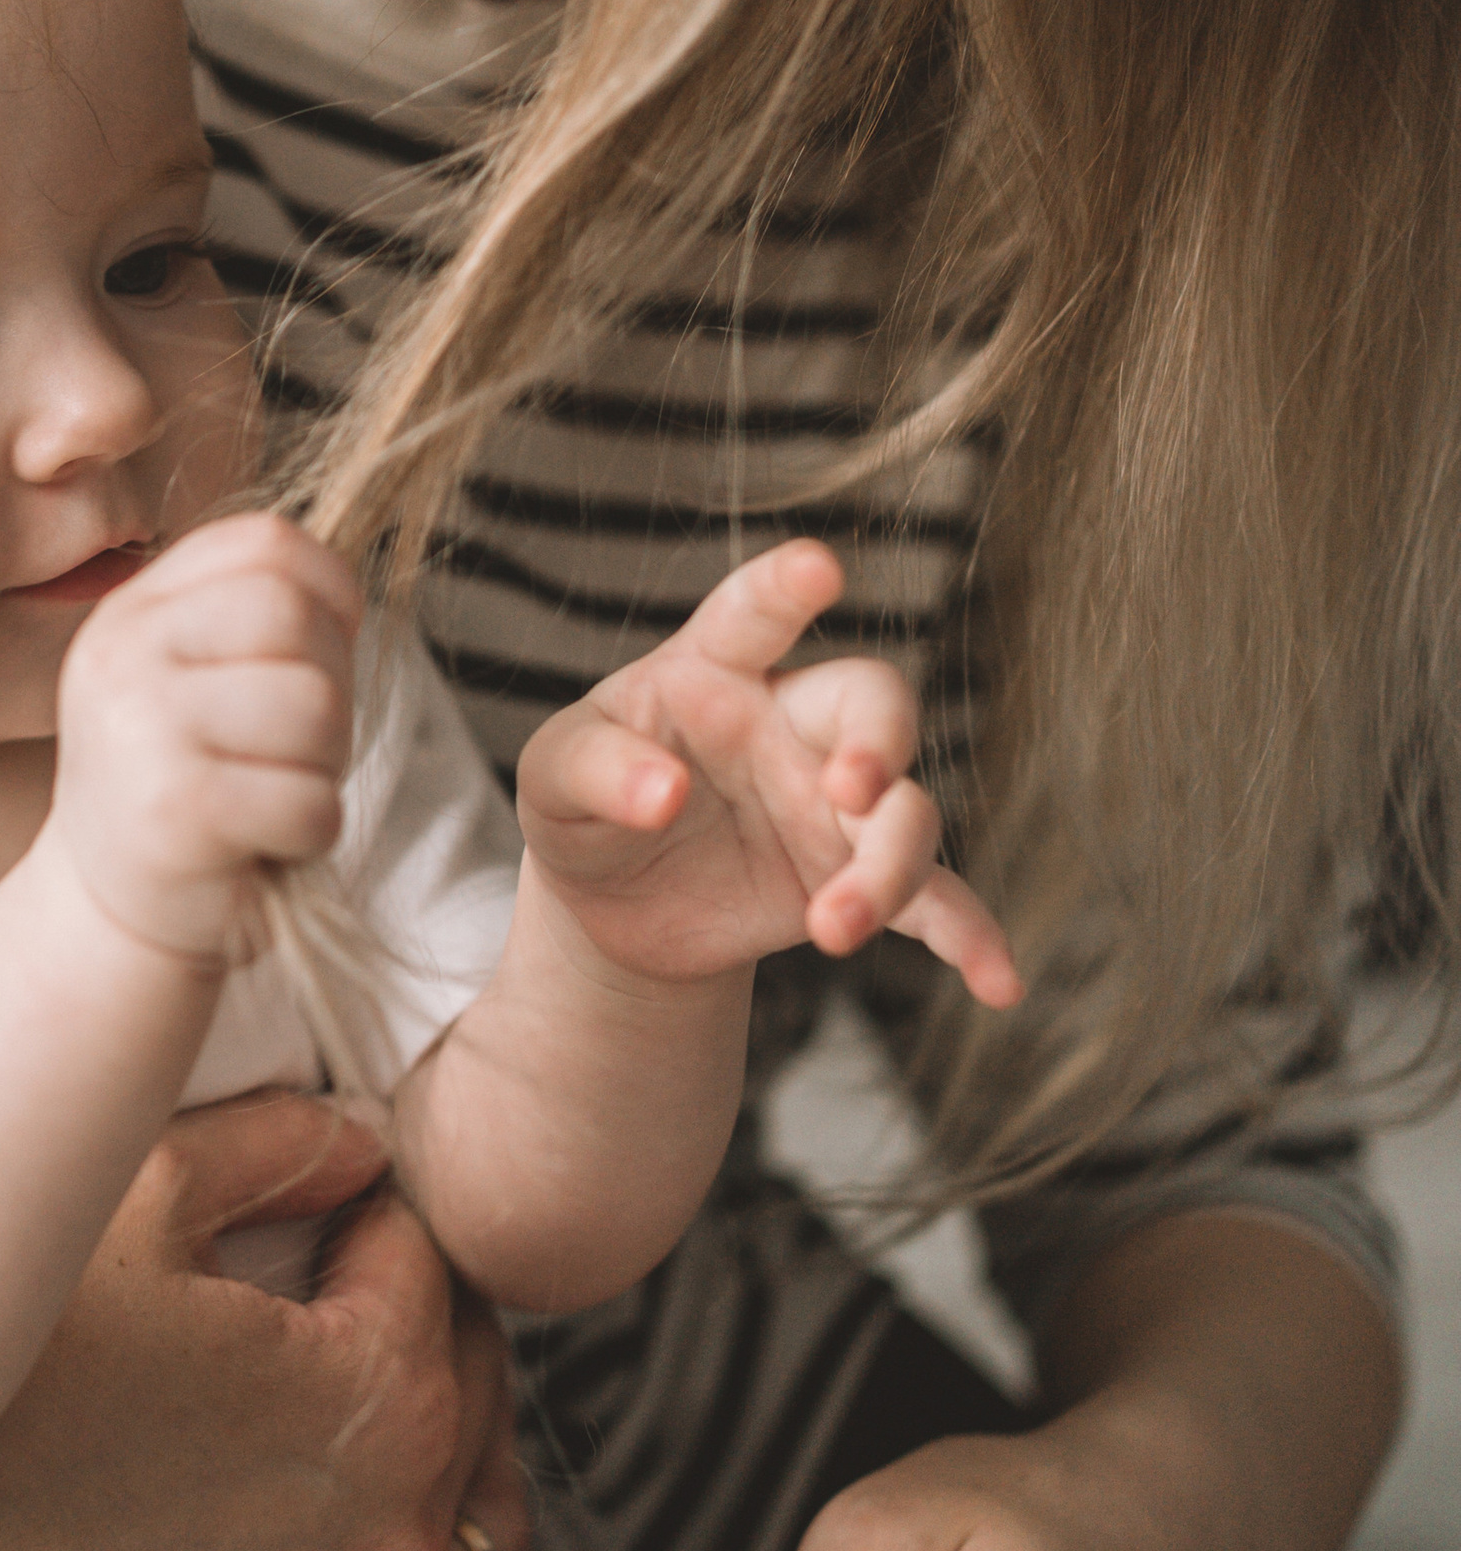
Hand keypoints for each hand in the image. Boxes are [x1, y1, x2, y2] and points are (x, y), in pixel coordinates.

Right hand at [0, 1090, 538, 1550]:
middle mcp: (400, 1534)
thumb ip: (276, 1141)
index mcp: (380, 1388)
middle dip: (422, 1319)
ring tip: (385, 1408)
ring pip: (489, 1530)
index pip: (427, 1259)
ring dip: (455, 1454)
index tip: (316, 1207)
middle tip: (341, 1289)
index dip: (366, 1212)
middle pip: (476, 1387)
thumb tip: (362, 1144)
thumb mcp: (121, 1190)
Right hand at [47, 513, 362, 966]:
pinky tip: (266, 843)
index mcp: (132, 612)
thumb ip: (251, 617)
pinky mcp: (175, 813)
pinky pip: (307, 800)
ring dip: (325, 764)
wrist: (106, 918)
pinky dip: (313, 831)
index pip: (265, 544)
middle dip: (332, 685)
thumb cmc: (183, 789)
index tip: (320, 655)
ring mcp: (142, 730)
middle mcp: (122, 655)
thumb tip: (345, 585)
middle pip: (294, 616)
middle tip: (300, 745)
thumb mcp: (192, 681)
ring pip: (313, 707)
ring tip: (277, 791)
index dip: (329, 591)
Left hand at [516, 538, 1018, 1005]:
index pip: (750, 615)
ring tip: (827, 929)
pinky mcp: (856, 877)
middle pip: (873, 702)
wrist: (614, 904)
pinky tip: (998, 981)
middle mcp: (793, 723)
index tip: (817, 570)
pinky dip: (970, 937)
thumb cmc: (586, 806)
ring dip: (886, 871)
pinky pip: (935, 901)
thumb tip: (663, 795)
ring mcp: (835, 802)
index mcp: (713, 670)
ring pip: (907, 814)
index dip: (784, 587)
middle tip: (851, 791)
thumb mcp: (552, 781)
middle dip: (881, 741)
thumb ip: (597, 770)